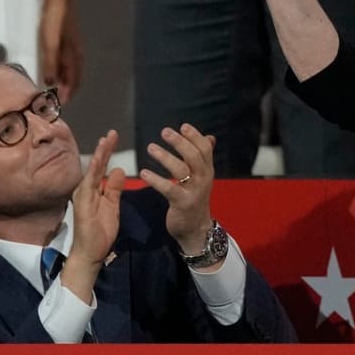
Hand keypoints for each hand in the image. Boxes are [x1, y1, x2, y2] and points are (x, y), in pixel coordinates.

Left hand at [40, 0, 83, 103]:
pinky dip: (64, 70)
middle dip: (69, 90)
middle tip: (59, 100)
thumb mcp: (49, 44)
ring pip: (72, 70)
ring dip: (67, 80)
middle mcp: (76, 55)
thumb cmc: (54, 22)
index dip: (67, 94)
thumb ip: (50, 64)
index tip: (60, 105)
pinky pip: (69, 62)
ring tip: (58, 88)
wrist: (59, 0)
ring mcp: (74, 47)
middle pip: (75, 77)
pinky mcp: (69, 41)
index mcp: (73, 58)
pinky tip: (57, 68)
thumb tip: (49, 83)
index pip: (72, 82)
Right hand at [63, 130, 125, 302]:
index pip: (102, 166)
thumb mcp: (112, 205)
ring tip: (106, 140)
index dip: (107, 151)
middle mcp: (86, 189)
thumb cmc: (100, 231)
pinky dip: (94, 172)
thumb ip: (114, 188)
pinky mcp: (83, 204)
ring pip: (92, 171)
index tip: (113, 137)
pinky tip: (98, 161)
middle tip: (112, 132)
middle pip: (96, 165)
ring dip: (99, 156)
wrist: (90, 253)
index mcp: (94, 189)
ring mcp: (83, 196)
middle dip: (104, 148)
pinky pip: (89, 185)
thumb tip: (118, 169)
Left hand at [139, 123, 216, 257]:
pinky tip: (144, 173)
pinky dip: (156, 180)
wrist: (195, 229)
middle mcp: (203, 179)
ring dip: (165, 157)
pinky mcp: (182, 203)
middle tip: (165, 131)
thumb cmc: (194, 198)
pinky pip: (168, 188)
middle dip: (180, 142)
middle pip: (194, 156)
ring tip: (151, 147)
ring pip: (181, 170)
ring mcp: (194, 191)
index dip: (195, 136)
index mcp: (207, 170)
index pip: (205, 149)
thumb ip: (203, 157)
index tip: (183, 126)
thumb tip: (210, 137)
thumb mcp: (202, 177)